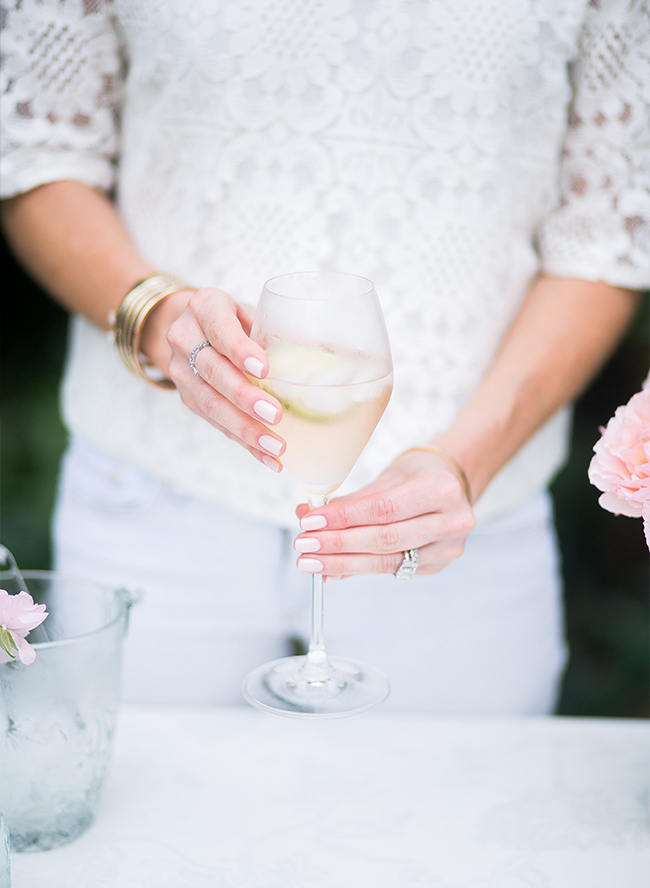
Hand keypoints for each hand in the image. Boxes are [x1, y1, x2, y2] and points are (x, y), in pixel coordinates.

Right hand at [141, 287, 285, 470]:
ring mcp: (182, 371)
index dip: (240, 351)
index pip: (220, 329)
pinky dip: (244, 442)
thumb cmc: (235, 319)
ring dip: (244, 428)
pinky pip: (215, 423)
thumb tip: (335, 353)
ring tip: (275, 446)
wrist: (193, 328)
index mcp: (205, 308)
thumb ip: (280, 330)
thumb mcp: (252, 312)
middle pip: (213, 371)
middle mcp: (185, 338)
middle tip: (275, 415)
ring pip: (210, 403)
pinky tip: (267, 457)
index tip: (263, 369)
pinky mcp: (187, 398)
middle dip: (245, 397)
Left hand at [294, 449, 474, 577]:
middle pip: (385, 539)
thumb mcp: (388, 477)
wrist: (452, 483)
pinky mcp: (438, 566)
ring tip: (311, 561)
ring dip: (342, 563)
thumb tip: (310, 518)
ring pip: (387, 561)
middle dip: (338, 544)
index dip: (344, 518)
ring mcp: (448, 548)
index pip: (383, 509)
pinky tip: (332, 569)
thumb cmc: (417, 474)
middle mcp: (452, 522)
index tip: (310, 522)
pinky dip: (358, 569)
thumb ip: (352, 501)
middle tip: (303, 544)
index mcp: (441, 490)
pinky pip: (392, 570)